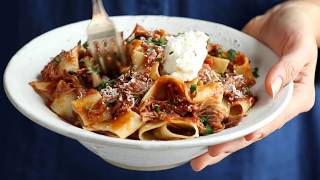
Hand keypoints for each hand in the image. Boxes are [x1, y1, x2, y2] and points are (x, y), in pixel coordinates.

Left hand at [191, 1, 318, 170]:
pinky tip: (193, 120)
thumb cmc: (299, 31)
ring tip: (192, 152)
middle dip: (225, 146)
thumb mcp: (300, 48)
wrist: (282, 18)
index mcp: (291, 100)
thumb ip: (288, 68)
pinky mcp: (238, 86)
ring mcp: (252, 96)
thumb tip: (270, 90)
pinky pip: (223, 99)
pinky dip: (210, 110)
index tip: (230, 143)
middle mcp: (269, 103)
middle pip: (246, 129)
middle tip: (201, 160)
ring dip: (213, 135)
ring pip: (232, 120)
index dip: (251, 133)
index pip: (269, 122)